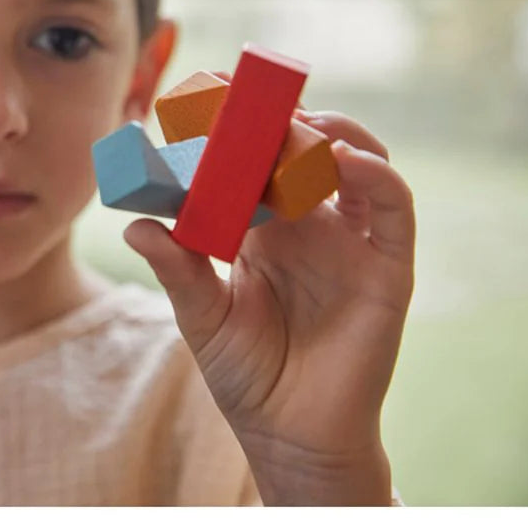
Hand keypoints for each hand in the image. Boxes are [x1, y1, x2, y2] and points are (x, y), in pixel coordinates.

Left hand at [124, 110, 413, 504]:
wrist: (290, 435)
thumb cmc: (246, 374)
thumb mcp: (202, 316)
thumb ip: (177, 269)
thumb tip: (134, 227)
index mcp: (263, 229)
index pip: (254, 161)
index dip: (237, 127)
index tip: (207, 92)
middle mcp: (309, 225)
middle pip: (303, 149)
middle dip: (279, 118)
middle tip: (246, 97)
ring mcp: (351, 242)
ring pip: (354, 162)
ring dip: (328, 133)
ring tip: (294, 124)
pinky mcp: (386, 268)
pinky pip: (393, 208)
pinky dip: (375, 175)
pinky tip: (344, 160)